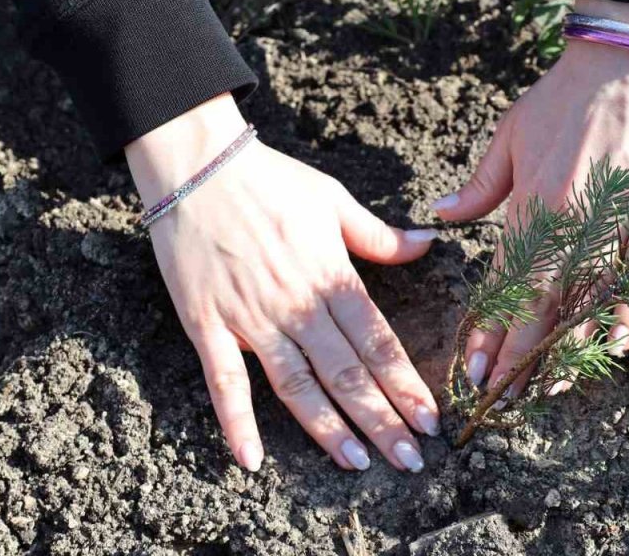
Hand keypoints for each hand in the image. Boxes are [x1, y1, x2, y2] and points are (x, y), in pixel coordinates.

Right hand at [126, 94, 440, 472]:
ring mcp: (251, 318)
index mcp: (331, 276)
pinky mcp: (206, 324)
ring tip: (357, 464)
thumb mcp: (333, 200)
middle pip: (347, 374)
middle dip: (383, 421)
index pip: (378, 343)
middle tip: (411, 462)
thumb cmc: (268, 179)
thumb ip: (379, 236)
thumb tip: (429, 245)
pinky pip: (224, 381)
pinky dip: (236, 422)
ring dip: (329, 429)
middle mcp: (297, 305)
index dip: (407, 385)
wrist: (197, 163)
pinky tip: (251, 460)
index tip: (432, 421)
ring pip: (297, 385)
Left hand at [434, 0, 628, 397]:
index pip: (505, 282)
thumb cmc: (563, 95)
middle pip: (542, 305)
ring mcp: (620, 222)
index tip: (473, 366)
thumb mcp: (509, 134)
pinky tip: (612, 346)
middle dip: (517, 356)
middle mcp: (575, 221)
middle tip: (498, 396)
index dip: (489, 328)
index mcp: (533, 202)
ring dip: (568, 349)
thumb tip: (437, 217)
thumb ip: (478, 186)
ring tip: (546, 386)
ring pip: (591, 302)